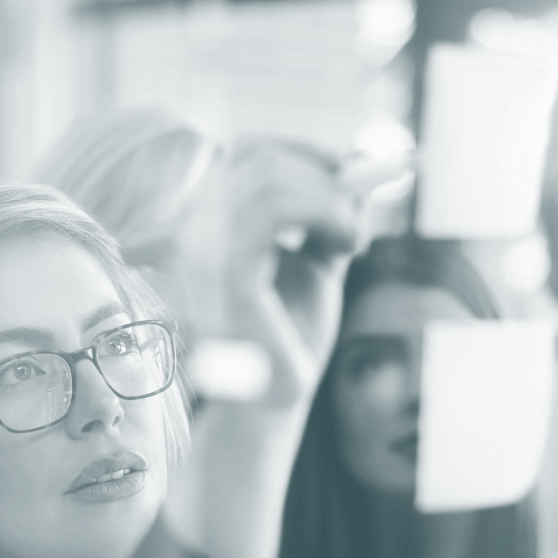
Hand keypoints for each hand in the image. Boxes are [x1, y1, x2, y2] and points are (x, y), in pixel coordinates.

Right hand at [166, 136, 405, 557]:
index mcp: (208, 226)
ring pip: (267, 178)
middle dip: (322, 170)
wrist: (267, 407)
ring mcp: (202, 250)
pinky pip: (274, 211)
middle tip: (360, 213)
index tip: (351, 167)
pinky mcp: (225, 272)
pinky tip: (348, 247)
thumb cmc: (288, 344)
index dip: (302, 150)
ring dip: (329, 199)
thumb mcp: (315, 267)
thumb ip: (329, 220)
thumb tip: (363, 167)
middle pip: (254, 155)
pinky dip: (325, 214)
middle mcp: (194, 231)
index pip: (244, 154)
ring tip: (354, 242)